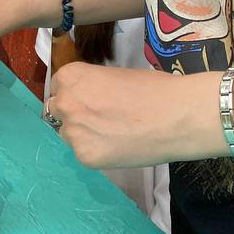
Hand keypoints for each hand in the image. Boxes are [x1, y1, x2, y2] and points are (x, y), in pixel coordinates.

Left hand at [47, 62, 187, 168]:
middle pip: (58, 111)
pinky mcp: (85, 157)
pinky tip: (118, 147)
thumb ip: (91, 87)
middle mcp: (64, 103)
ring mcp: (73, 132)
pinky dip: (97, 151)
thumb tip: (89, 97)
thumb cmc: (152, 88)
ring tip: (113, 134)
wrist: (175, 116)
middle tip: (99, 119)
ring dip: (83, 134)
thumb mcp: (113, 76)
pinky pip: (84, 153)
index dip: (74, 94)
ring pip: (69, 135)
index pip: (58, 87)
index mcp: (70, 77)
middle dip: (74, 114)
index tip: (89, 100)